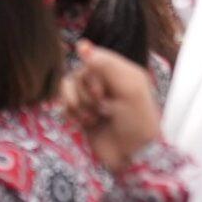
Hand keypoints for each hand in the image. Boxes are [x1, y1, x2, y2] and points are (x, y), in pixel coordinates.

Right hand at [61, 42, 161, 171]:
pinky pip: (63, 101)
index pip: (95, 57)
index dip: (93, 71)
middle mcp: (106, 82)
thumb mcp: (129, 89)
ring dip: (79, 103)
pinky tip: (85, 122)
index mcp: (121, 72)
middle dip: (88, 92)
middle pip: (80, 72)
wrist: (132, 157)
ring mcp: (92, 98)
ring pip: (68, 85)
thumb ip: (106, 65)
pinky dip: (71, 111)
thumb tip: (82, 45)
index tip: (103, 90)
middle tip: (104, 107)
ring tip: (94, 118)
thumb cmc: (137, 123)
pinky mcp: (80, 113)